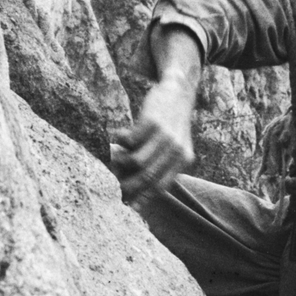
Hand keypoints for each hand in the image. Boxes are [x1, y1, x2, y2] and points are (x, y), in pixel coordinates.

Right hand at [110, 74, 195, 208]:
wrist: (178, 91)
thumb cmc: (171, 122)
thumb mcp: (175, 144)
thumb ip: (162, 163)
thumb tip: (137, 185)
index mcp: (183, 160)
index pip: (161, 186)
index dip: (142, 197)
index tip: (127, 204)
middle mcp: (177, 150)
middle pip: (149, 177)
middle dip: (128, 186)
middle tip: (113, 187)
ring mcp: (166, 136)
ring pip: (138, 161)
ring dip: (120, 162)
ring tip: (112, 157)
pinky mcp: (153, 122)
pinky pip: (131, 141)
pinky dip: (120, 140)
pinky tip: (117, 135)